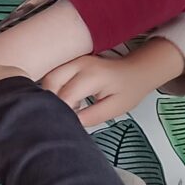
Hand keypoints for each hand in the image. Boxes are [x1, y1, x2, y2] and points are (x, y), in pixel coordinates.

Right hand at [38, 46, 166, 128]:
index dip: (63, 112)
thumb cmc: (129, 90)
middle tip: (63, 117)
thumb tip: (71, 123)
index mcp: (92, 76)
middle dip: (51, 102)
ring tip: (68, 108)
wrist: (136, 71)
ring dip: (51, 95)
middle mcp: (79, 64)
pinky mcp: (71, 63)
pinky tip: (68, 100)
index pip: (65, 95)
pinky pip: (53, 75)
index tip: (68, 124)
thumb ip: (92, 116)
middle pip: (50, 82)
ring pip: (49, 77)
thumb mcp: (115, 108)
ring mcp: (73, 61)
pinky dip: (53, 89)